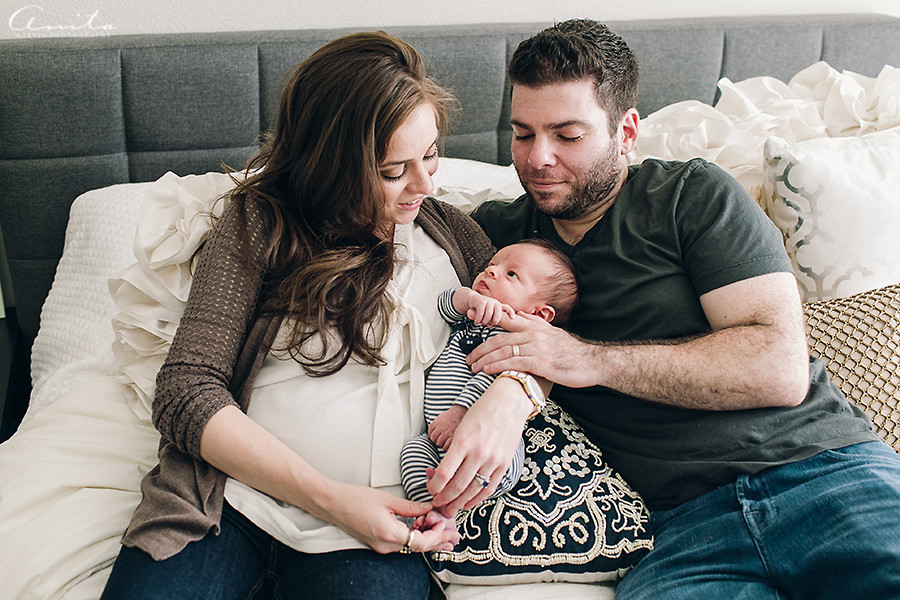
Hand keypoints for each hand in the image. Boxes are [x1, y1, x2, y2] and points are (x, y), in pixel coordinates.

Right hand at [324, 483, 458, 553]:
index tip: (443, 522)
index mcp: (389, 534)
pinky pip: (401, 544)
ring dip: (427, 539)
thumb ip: (411, 507)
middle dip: (438, 541)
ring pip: (411, 547)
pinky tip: (421, 530)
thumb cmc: (355, 499)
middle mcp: (386, 545)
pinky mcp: (377, 543)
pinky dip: (414, 538)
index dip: (436, 534)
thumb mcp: (388, 499)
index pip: (422, 542)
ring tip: (443, 534)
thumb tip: (429, 507)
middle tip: (454, 536)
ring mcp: (380, 547)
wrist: (332, 504)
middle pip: (419, 548)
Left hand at [427, 377, 532, 513]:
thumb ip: (453, 451)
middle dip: (444, 499)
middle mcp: (478, 453)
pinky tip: (469, 503)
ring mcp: (493, 460)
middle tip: (437, 502)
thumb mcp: (461, 427)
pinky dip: (477, 499)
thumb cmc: (482, 411)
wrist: (509, 402)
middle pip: (457, 486)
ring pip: (473, 491)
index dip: (434, 486)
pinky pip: (489, 488)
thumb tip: (443, 472)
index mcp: (463, 441)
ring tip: (450, 507)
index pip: (444, 473)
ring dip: (459, 503)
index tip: (430, 489)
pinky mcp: (504, 464)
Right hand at [455, 287, 513, 325]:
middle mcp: (494, 302)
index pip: (507, 307)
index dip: (510, 312)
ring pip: (489, 314)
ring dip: (485, 321)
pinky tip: (476, 321)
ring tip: (481, 323)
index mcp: (498, 305)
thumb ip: (490, 319)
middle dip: (495, 320)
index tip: (513, 318)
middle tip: (492, 324)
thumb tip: (491, 326)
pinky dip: (479, 319)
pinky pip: (481, 312)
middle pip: (498, 312)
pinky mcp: (480, 301)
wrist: (472, 299)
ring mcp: (488, 301)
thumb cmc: (481, 307)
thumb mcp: (487, 313)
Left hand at [468, 311, 598, 387]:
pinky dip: (497, 366)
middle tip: (468, 358)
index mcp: (536, 327)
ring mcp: (537, 348)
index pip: (507, 320)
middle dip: (480, 348)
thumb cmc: (573, 352)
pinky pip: (513, 363)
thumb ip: (536, 325)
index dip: (488, 321)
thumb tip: (521, 316)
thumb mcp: (554, 334)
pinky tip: (487, 371)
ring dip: (485, 359)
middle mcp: (534, 334)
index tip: (472, 322)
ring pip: (503, 351)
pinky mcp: (540, 363)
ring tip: (473, 367)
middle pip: (499, 339)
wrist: (593, 363)